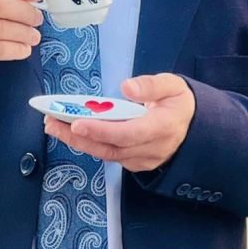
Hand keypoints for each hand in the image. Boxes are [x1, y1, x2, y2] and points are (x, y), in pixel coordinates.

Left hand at [44, 74, 195, 171]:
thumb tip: (127, 87)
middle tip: (51, 122)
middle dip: (78, 137)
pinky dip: (88, 144)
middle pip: (110, 148)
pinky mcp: (134, 163)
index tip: (77, 123)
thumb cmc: (180, 103)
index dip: (102, 130)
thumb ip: (152, 85)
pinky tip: (70, 132)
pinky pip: (109, 155)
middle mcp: (150, 149)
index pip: (128, 133)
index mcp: (162, 127)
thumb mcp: (174, 86)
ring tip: (53, 125)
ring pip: (106, 154)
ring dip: (77, 141)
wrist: (196, 129)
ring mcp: (142, 160)